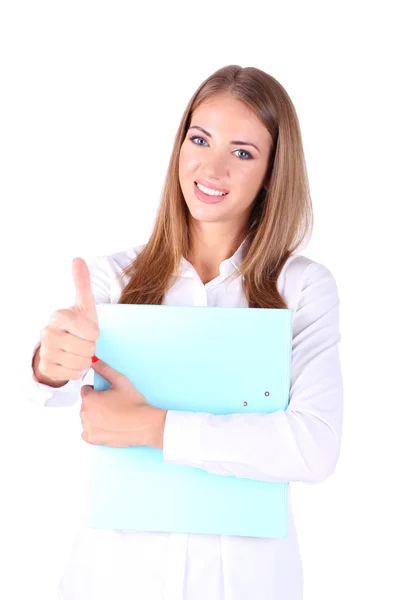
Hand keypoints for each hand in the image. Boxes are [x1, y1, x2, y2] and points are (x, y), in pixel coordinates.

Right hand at [35, 258, 99, 382]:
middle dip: (90, 347)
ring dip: (84, 360)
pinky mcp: (47, 368)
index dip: (94, 333)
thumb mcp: (84, 305)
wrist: (61, 347)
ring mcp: (46, 351)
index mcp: (59, 315)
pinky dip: (77, 370)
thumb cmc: (77, 325)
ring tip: (78, 351)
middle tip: (82, 342)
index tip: (88, 330)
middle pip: (87, 348)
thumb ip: (82, 283)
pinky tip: (71, 362)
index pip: (90, 331)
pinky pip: (74, 374)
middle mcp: (47, 332)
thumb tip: (78, 259)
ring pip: (82, 362)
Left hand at [80, 358, 166, 448]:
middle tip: (112, 404)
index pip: (85, 390)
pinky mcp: (93, 439)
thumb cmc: (133, 403)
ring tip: (112, 415)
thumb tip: (94, 362)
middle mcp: (85, 414)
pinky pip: (87, 432)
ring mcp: (88, 428)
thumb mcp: (120, 380)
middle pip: (85, 404)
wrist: (144, 424)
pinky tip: (107, 425)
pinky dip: (94, 429)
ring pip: (86, 418)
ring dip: (94, 416)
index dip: (96, 390)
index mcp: (89, 399)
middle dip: (95, 403)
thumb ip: (105, 369)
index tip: (107, 394)